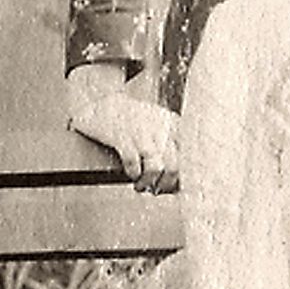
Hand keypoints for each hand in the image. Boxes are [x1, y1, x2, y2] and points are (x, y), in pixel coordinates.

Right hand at [65, 62, 181, 188]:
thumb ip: (170, 140)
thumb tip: (178, 176)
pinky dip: (133, 173)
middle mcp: (160, 127)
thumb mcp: (158, 121)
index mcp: (173, 124)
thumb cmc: (131, 116)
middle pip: (174, 165)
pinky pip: (132, 161)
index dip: (181, 176)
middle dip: (166, 184)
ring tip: (141, 187)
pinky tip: (132, 176)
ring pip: (156, 167)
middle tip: (156, 190)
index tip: (174, 187)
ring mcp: (141, 131)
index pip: (188, 156)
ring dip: (149, 182)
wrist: (102, 98)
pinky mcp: (120, 135)